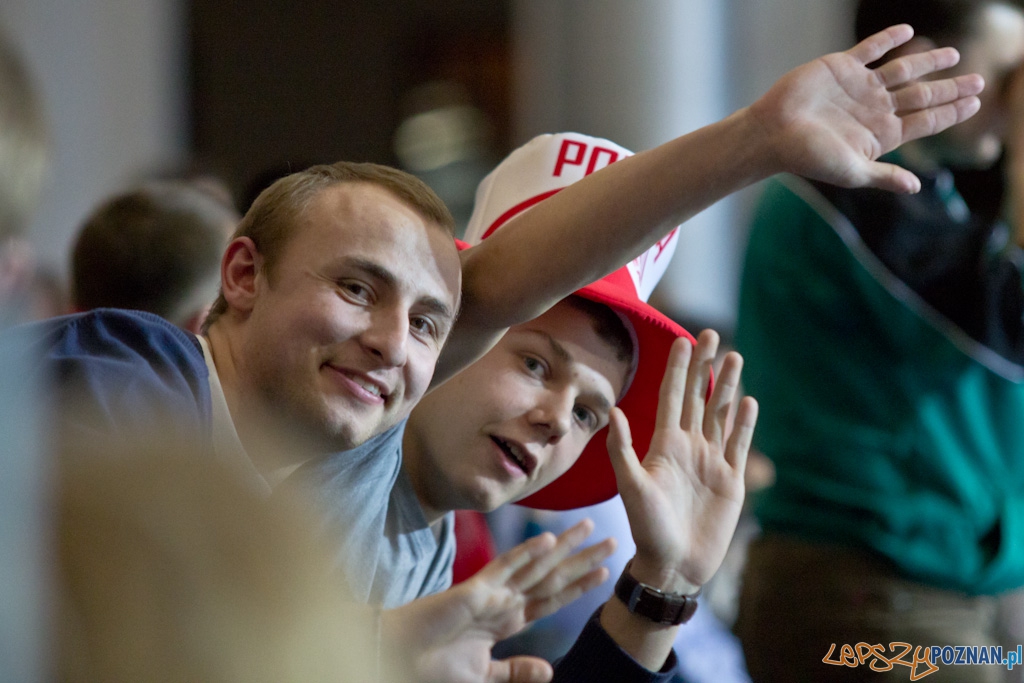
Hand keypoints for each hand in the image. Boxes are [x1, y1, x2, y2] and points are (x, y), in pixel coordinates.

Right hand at [382, 519, 615, 682]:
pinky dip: (526, 554)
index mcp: (507, 620)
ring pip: (536, 566)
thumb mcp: (484, 675)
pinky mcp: (473, 592)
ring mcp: (491, 594)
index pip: (552, 599)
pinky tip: (547, 539)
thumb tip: (550, 671)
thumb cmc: (431, 667)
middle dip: (582, 559)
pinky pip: (504, 569)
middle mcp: (504, 602)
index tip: (604, 571)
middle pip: (552, 577)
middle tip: (612, 539)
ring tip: (590, 527)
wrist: (398, 660)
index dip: (579, 585)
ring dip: (565, 548)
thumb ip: (516, 670)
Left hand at [606, 330, 756, 592]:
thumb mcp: (631, 486)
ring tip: (735, 357)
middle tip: (712, 334)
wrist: (674, 565)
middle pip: (698, 398)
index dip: (678, 369)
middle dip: (705, 367)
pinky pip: (738, 444)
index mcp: (664, 445)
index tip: (683, 339)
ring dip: (727, 387)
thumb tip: (613, 410)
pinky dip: (743, 422)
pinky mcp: (731, 480)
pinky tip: (748, 400)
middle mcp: (688, 447)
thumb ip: (623, 449)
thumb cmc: (647, 528)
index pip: (673, 397)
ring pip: (721, 415)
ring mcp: (711, 462)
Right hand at [750, 24, 984, 193]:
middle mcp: (874, 108)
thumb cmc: (807, 157)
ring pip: (904, 70)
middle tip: (980, 81)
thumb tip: (916, 188)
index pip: (926, 121)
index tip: (975, 104)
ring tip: (954, 55)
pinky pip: (870, 49)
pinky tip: (909, 32)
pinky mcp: (841, 67)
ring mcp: (860, 87)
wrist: (772, 133)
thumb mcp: (850, 171)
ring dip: (929, 62)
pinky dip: (889, 39)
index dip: (951, 112)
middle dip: (951, 89)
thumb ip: (883, 176)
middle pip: (922, 96)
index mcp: (880, 133)